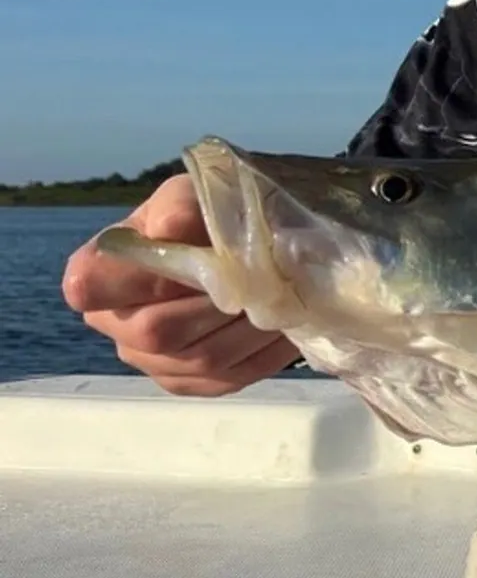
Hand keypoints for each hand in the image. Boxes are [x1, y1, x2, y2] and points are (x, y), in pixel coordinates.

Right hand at [61, 174, 297, 396]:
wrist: (236, 244)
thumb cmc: (201, 217)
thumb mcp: (192, 196)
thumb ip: (180, 206)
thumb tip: (172, 227)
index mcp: (98, 272)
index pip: (92, 286)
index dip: (142, 278)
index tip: (193, 259)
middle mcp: (113, 323)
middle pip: (157, 331)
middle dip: (217, 303)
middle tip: (259, 278)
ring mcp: (149, 360)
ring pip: (200, 358)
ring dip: (250, 326)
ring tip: (280, 297)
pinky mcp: (188, 382)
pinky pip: (226, 378)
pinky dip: (264, 351)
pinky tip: (283, 323)